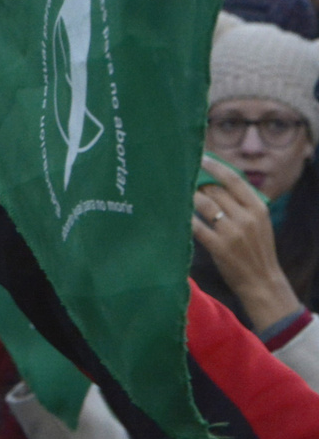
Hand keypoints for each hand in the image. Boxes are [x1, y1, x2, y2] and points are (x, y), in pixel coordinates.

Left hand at [193, 155, 301, 333]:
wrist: (262, 282)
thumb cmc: (256, 248)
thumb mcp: (258, 222)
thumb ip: (241, 202)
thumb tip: (212, 180)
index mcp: (257, 208)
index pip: (233, 179)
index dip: (214, 165)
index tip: (199, 157)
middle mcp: (246, 217)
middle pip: (214, 190)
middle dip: (196, 183)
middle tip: (181, 178)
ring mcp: (232, 232)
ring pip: (203, 203)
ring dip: (188, 197)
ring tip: (176, 193)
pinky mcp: (219, 247)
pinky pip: (196, 226)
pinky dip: (185, 218)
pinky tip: (175, 212)